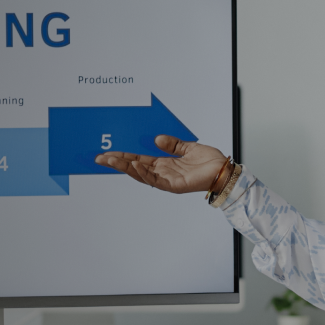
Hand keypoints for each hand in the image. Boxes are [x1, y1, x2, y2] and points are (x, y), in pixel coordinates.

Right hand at [94, 135, 228, 193]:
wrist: (225, 171)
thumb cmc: (210, 162)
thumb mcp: (188, 147)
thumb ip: (172, 144)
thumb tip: (157, 139)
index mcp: (164, 164)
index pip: (138, 159)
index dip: (123, 157)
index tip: (107, 153)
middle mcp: (163, 173)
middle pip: (134, 168)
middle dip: (116, 163)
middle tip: (99, 158)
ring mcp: (167, 180)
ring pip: (141, 175)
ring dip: (126, 168)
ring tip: (111, 161)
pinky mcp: (175, 185)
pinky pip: (156, 180)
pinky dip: (144, 173)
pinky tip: (135, 166)